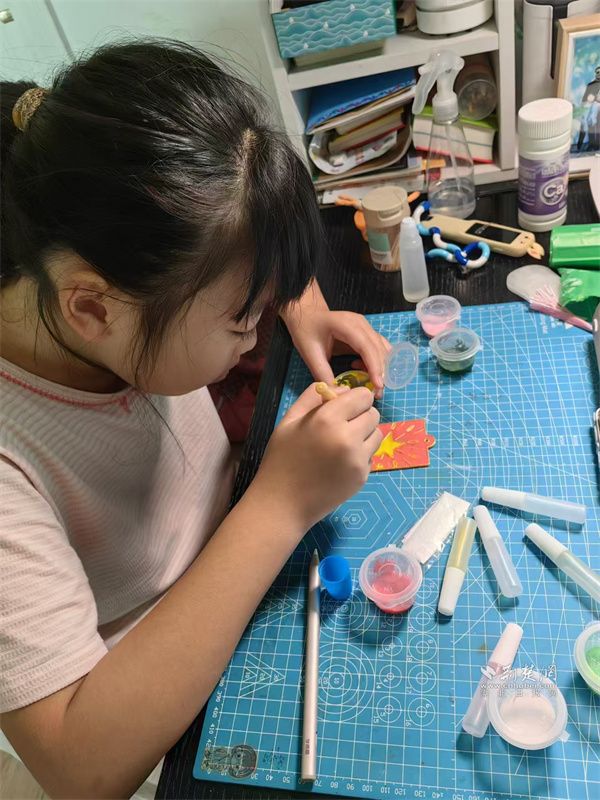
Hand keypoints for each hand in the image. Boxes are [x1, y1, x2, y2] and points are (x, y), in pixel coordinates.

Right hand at [253, 384, 381, 530]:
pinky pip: (371, 455)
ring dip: (364, 435)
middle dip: (360, 416)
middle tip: (341, 426)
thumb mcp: (289, 420)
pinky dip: (360, 455)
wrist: (283, 503)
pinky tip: (339, 463)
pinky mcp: (363, 477)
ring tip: (342, 444)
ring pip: (377, 435)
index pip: (363, 396)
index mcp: (327, 419)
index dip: (355, 399)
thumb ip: (313, 397)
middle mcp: (348, 437)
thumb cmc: (282, 459)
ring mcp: (358, 459)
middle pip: (373, 414)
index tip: (344, 407)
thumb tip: (341, 389)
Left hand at [283, 303, 391, 398]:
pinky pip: (378, 348)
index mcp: (346, 325)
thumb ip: (322, 373)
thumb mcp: (310, 353)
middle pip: (378, 348)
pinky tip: (363, 371)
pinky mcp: (366, 332)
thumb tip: (336, 393)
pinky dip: (376, 362)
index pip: (366, 346)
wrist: (307, 315)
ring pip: (382, 349)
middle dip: (381, 371)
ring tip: (372, 386)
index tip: (378, 385)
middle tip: (377, 393)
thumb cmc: (306, 330)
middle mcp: (360, 323)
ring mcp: (365, 326)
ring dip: (380, 368)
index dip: (374, 366)